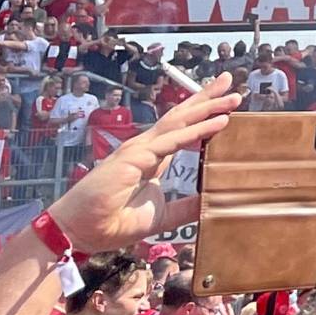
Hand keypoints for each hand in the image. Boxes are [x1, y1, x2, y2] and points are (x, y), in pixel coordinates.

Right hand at [46, 74, 241, 254]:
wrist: (82, 232)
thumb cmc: (114, 222)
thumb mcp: (163, 216)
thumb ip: (187, 207)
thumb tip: (213, 201)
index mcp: (153, 158)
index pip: (181, 129)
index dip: (201, 114)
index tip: (224, 101)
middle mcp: (146, 149)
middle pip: (181, 117)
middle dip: (206, 98)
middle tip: (229, 82)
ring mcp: (139, 150)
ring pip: (179, 122)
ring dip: (207, 108)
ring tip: (233, 97)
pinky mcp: (134, 157)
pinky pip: (172, 141)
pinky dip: (197, 130)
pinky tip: (218, 121)